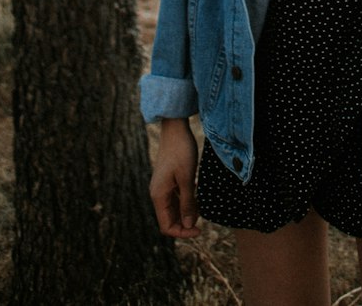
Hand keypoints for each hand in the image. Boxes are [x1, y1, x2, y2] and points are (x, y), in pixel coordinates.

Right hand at [149, 117, 200, 238]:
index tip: (199, 229)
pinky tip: (197, 195)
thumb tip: (188, 225)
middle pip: (170, 219)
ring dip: (187, 211)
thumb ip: (187, 203)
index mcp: (158, 196)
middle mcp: (158, 194)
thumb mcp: (187, 178)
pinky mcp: (168, 181)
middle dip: (185, 222)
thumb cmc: (181, 152)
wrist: (175, 129)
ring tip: (201, 205)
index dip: (182, 232)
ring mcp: (162, 187)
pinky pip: (176, 198)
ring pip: (174, 209)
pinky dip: (187, 201)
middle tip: (202, 216)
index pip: (166, 226)